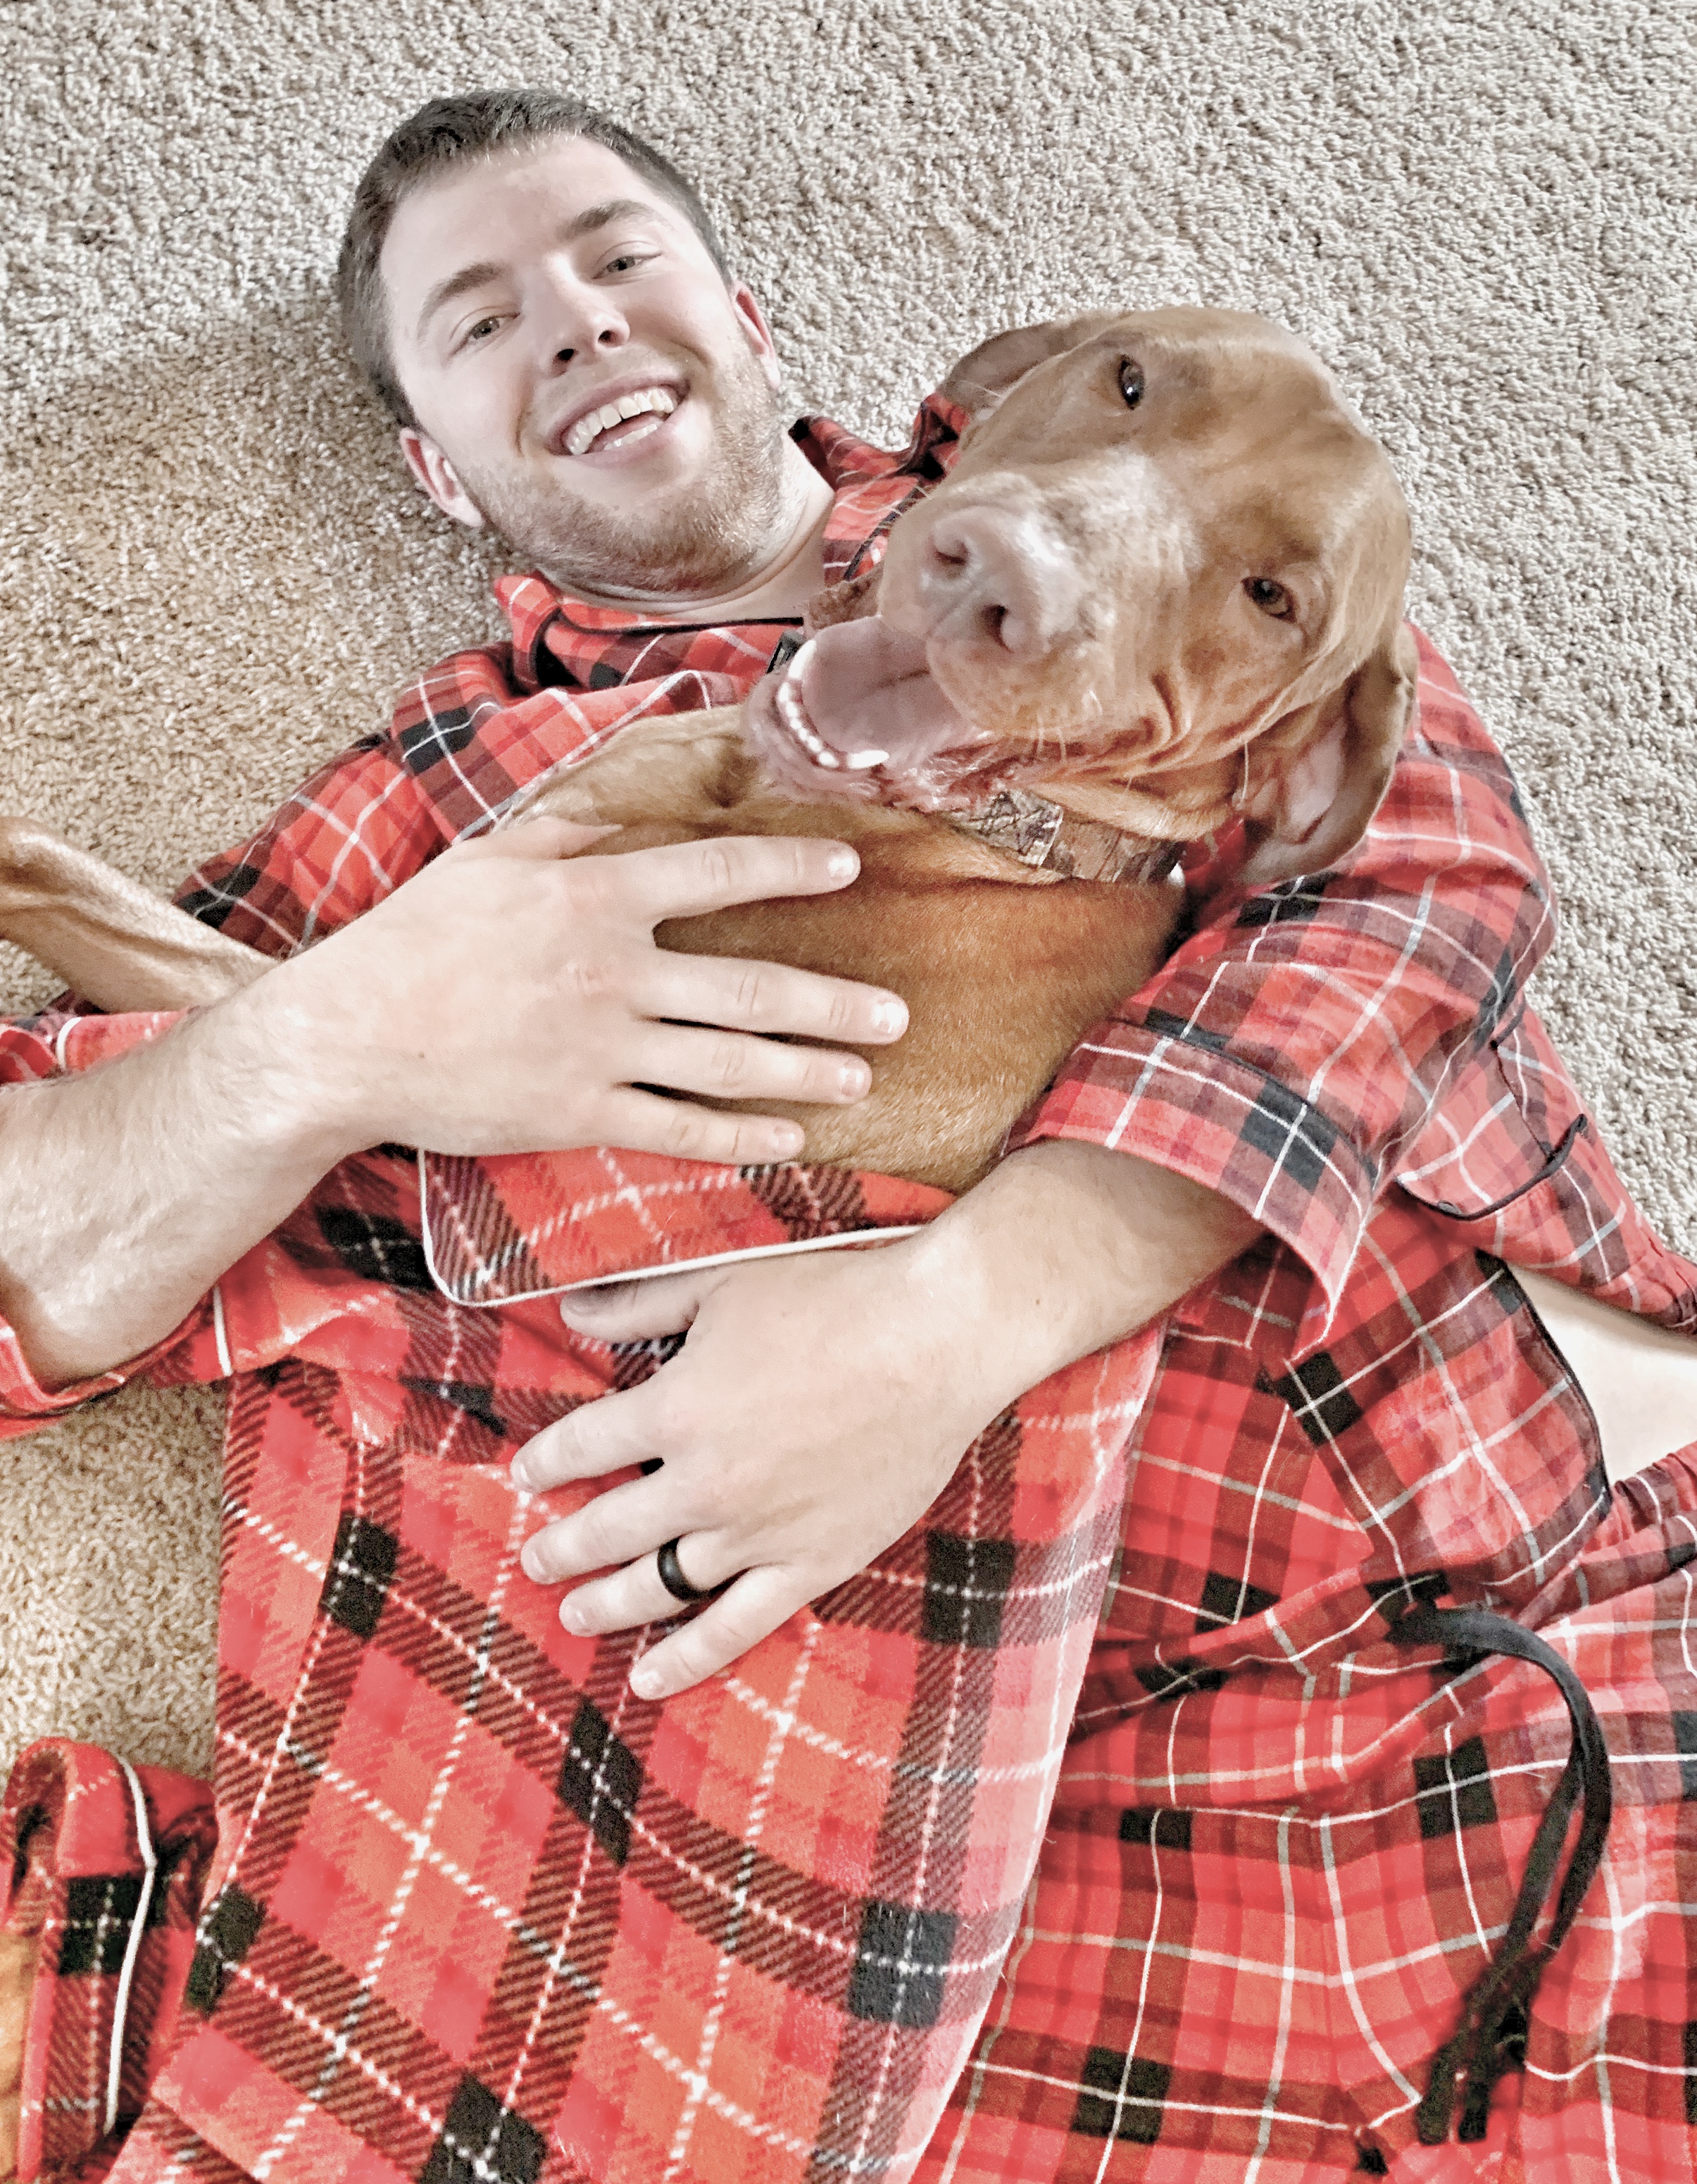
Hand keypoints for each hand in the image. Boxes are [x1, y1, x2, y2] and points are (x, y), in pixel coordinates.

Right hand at [247, 819, 907, 1165]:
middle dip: (833, 1005)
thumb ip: (564, 838)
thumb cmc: (411, 941)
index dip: (791, 869)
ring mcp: (599, 1048)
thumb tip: (620, 829)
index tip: (849, 869)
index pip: (717, 875)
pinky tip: (788, 1140)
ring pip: (728, 1064)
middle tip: (895, 1016)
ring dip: (806, 1073)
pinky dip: (740, 1135)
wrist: (345, 1039)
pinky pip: (678, 1128)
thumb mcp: (486, 861)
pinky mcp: (577, 1112)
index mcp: (593, 896)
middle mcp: (613, 972)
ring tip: (862, 1079)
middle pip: (750, 988)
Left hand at [511, 1240, 1015, 1698]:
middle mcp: (703, 1483)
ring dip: (607, 1602)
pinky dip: (686, 1658)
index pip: (580, 1447)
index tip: (526, 1475)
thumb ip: (639, 1302)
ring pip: (658, 1584)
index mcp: (673, 1409)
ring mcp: (756, 1533)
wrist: (937, 1339)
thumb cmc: (833, 1299)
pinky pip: (734, 1627)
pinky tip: (648, 1678)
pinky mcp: (810, 1564)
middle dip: (560, 1546)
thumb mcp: (722, 1283)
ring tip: (573, 1612)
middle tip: (535, 1557)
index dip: (544, 1462)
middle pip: (606, 1528)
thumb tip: (568, 1308)